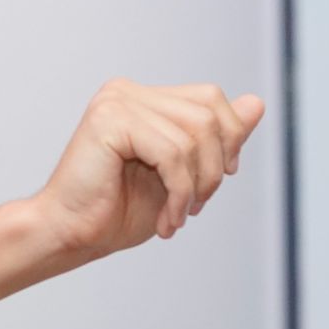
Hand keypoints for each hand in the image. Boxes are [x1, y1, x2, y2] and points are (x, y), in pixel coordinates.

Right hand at [35, 80, 264, 255]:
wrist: (71, 236)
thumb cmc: (117, 211)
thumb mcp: (183, 174)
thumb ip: (217, 138)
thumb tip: (258, 102)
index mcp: (143, 99)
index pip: (211, 99)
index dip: (227, 141)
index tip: (208, 186)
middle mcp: (128, 92)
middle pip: (209, 113)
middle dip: (214, 167)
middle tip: (195, 206)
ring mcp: (117, 102)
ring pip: (194, 135)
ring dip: (196, 187)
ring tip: (177, 216)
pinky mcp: (109, 120)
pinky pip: (172, 153)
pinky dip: (179, 192)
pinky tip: (167, 219)